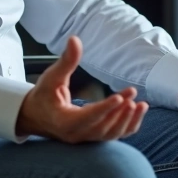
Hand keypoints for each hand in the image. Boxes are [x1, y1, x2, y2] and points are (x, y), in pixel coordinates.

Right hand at [16, 36, 148, 142]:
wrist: (36, 116)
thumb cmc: (43, 95)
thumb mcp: (52, 77)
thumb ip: (66, 61)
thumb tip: (74, 39)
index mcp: (64, 121)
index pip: (87, 117)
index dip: (104, 108)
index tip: (120, 98)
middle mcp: (77, 133)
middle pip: (103, 128)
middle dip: (120, 113)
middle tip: (132, 94)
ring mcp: (86, 138)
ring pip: (111, 134)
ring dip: (128, 120)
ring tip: (141, 104)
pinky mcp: (93, 137)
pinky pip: (114, 135)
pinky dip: (129, 125)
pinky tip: (139, 110)